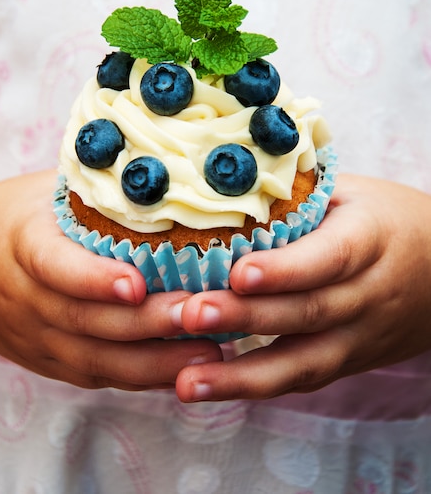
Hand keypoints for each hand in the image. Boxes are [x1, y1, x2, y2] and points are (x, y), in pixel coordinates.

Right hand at [0, 171, 220, 389]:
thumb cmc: (29, 215)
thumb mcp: (52, 193)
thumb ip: (98, 193)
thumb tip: (172, 176)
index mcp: (24, 244)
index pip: (53, 265)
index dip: (93, 279)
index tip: (137, 285)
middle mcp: (26, 297)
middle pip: (83, 320)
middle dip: (145, 324)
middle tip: (198, 315)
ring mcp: (35, 336)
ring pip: (93, 359)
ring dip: (153, 362)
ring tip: (209, 355)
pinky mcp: (49, 362)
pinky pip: (95, 376)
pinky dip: (140, 377)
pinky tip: (182, 370)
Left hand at [174, 174, 430, 400]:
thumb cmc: (384, 219)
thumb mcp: (353, 193)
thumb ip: (301, 194)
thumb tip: (228, 183)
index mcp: (371, 239)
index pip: (331, 257)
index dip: (287, 269)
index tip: (239, 273)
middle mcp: (369, 294)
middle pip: (309, 312)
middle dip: (247, 317)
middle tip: (190, 314)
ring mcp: (361, 336)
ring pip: (305, 361)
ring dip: (243, 376)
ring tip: (188, 382)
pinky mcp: (349, 361)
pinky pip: (303, 378)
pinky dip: (256, 386)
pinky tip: (212, 388)